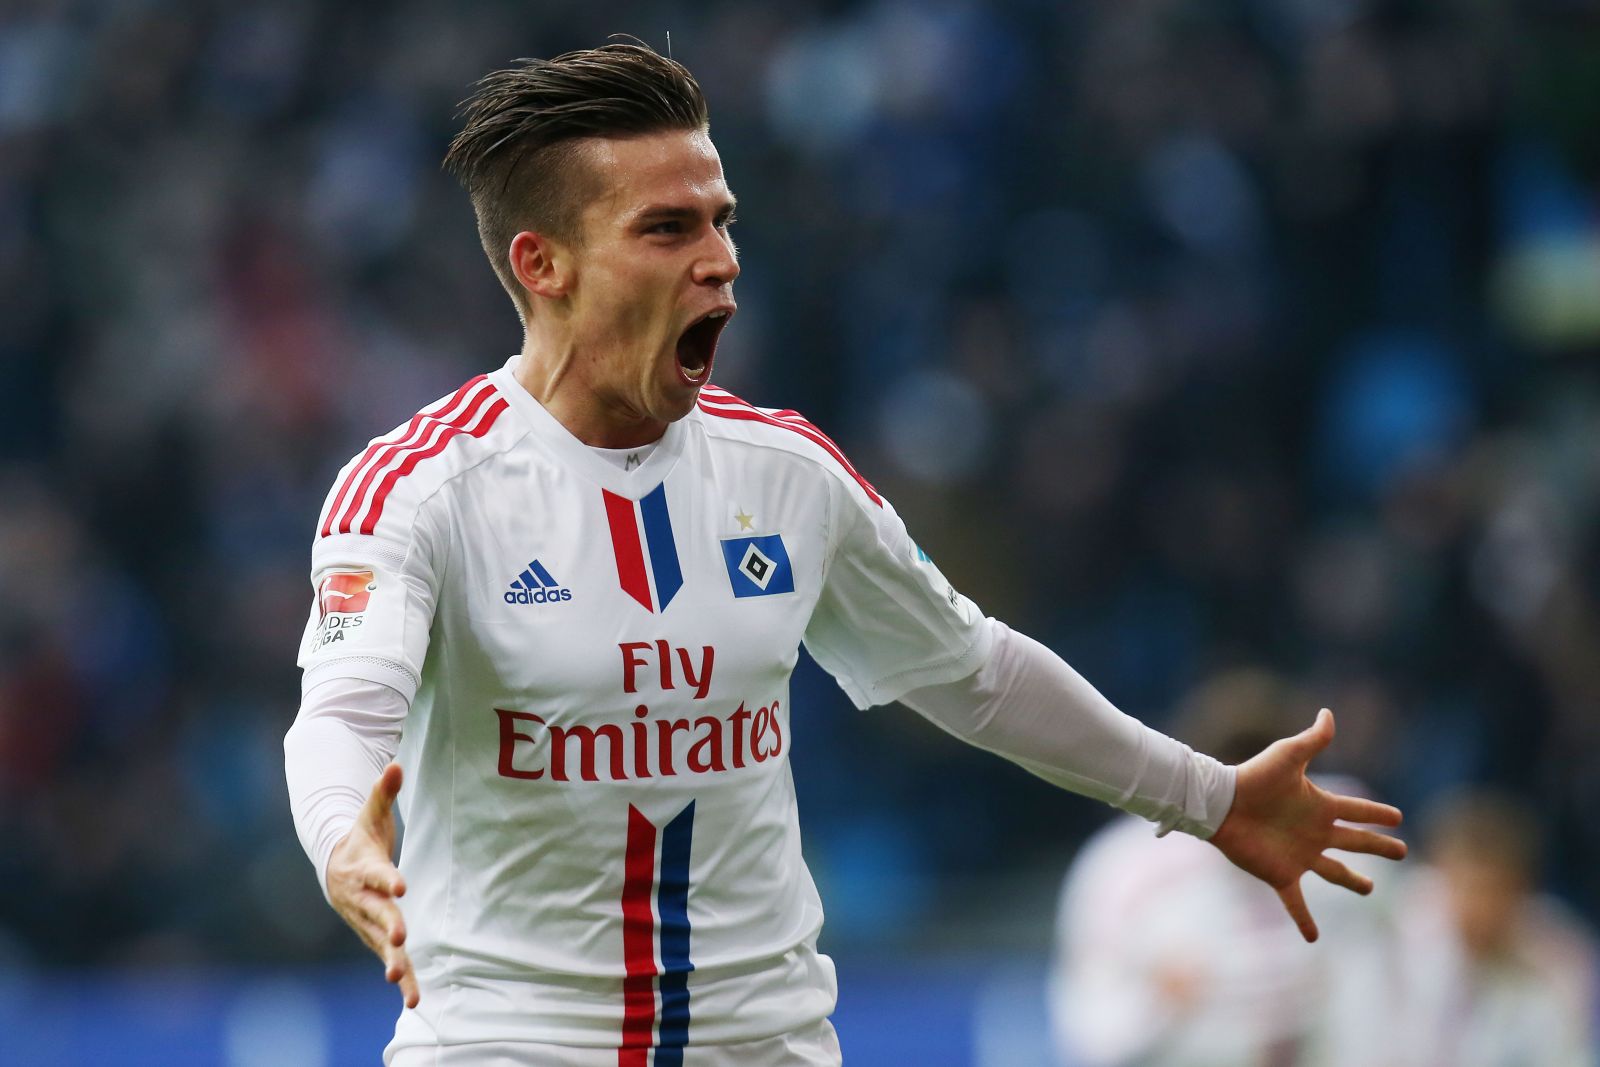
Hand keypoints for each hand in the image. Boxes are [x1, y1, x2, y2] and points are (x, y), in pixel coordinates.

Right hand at [326, 762, 417, 1007]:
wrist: (334, 867)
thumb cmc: (361, 839)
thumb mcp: (371, 814)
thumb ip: (384, 792)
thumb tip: (395, 763)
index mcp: (364, 870)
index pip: (377, 873)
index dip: (387, 878)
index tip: (400, 884)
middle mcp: (363, 900)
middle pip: (376, 914)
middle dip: (387, 927)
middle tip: (398, 940)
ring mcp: (368, 921)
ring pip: (380, 944)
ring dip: (392, 963)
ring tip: (401, 984)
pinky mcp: (376, 937)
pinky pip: (390, 959)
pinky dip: (402, 977)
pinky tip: (413, 999)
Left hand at [1208, 708, 1406, 942]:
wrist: (1221, 803)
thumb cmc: (1254, 777)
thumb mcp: (1288, 756)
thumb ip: (1313, 740)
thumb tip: (1328, 713)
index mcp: (1320, 806)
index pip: (1357, 810)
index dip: (1378, 814)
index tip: (1398, 817)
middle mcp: (1315, 832)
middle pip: (1355, 841)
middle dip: (1379, 846)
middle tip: (1402, 850)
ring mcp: (1300, 856)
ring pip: (1334, 872)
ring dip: (1352, 881)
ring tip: (1368, 890)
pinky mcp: (1282, 874)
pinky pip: (1296, 902)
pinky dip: (1304, 920)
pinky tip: (1314, 939)